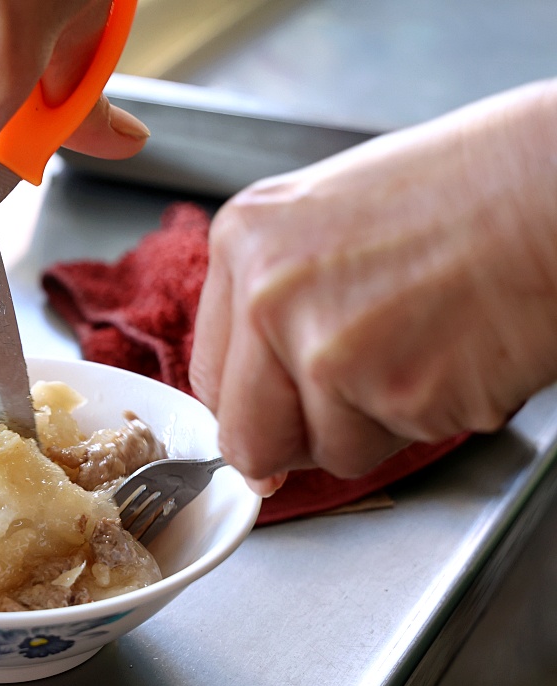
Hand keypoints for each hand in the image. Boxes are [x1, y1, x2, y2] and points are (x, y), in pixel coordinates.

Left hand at [189, 79, 556, 486]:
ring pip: (327, 453)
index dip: (249, 410)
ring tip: (422, 346)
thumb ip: (275, 302)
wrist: (556, 187)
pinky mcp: (395, 394)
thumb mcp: (326, 222)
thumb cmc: (463, 193)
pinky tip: (455, 354)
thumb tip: (255, 400)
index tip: (274, 419)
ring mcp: (328, 350)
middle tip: (352, 406)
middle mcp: (269, 297)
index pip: (209, 376)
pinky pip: (392, 449)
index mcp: (244, 242)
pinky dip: (429, 419)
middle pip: (247, 437)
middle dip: (296, 442)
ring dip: (376, 426)